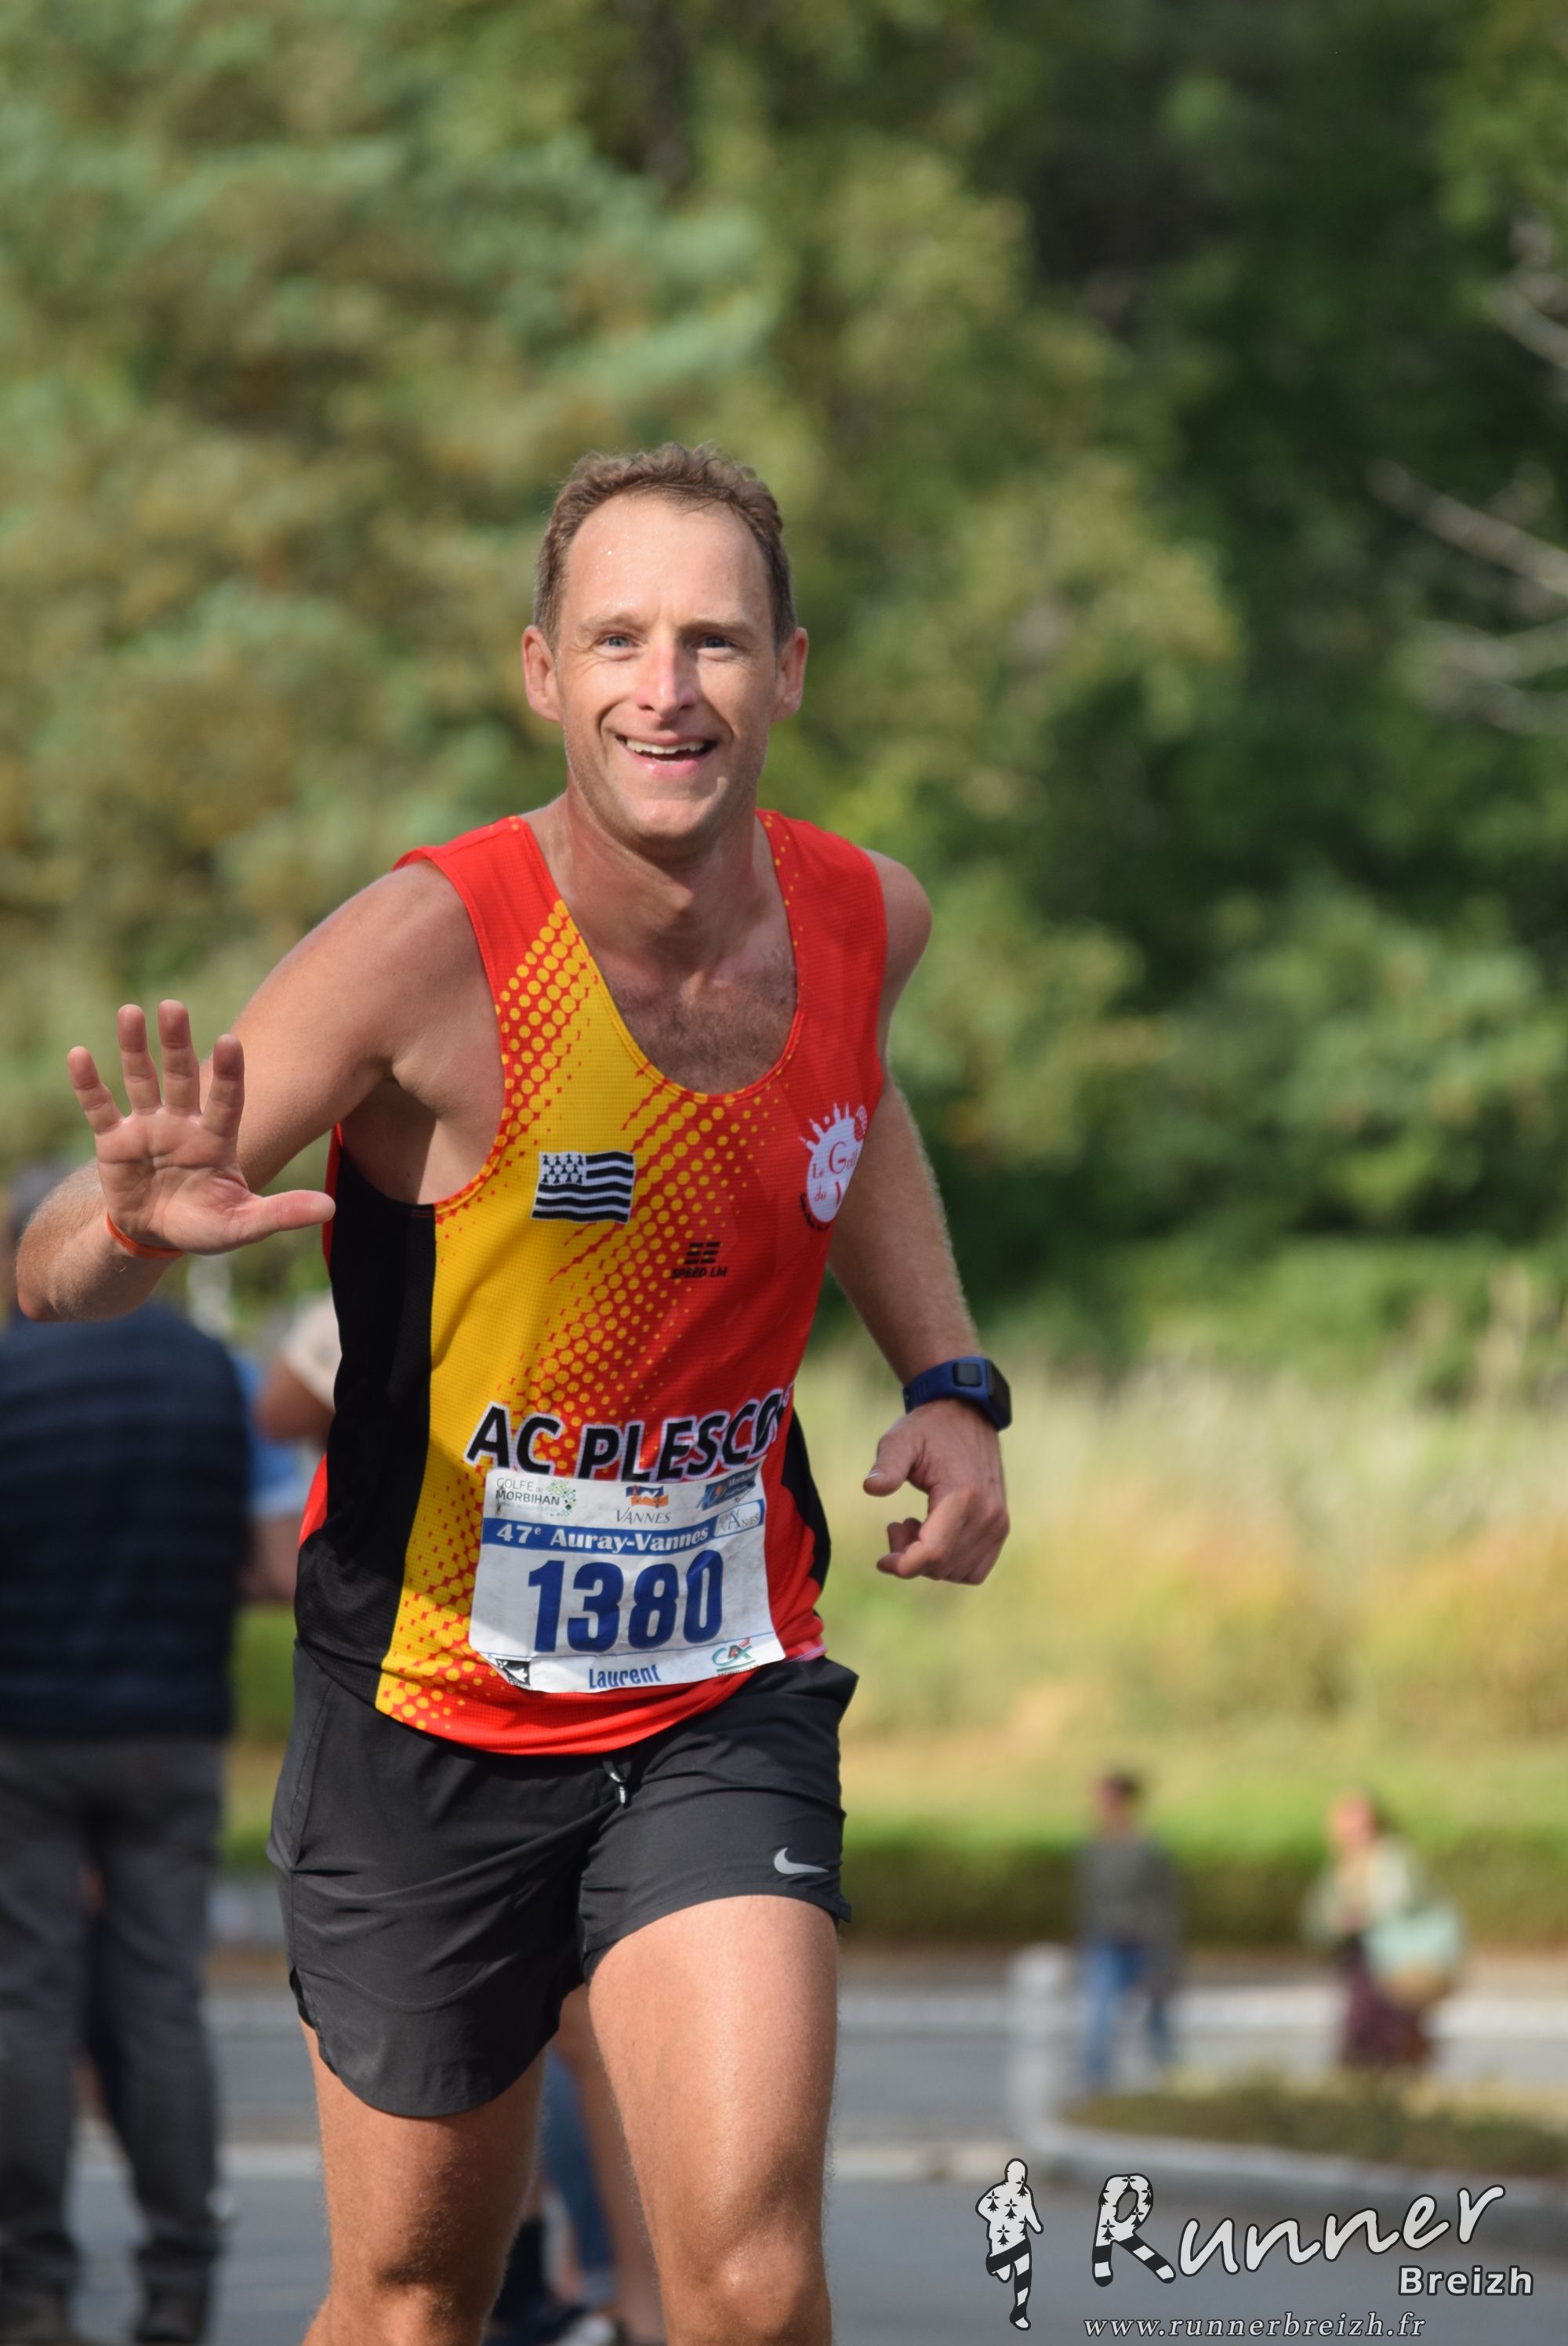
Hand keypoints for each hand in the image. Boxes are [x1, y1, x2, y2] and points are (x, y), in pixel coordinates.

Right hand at [68, 1000, 333, 1254]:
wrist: (157, 1237)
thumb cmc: (206, 1225)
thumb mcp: (244, 1224)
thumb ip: (282, 1213)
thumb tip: (329, 1208)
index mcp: (217, 1139)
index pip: (226, 1099)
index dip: (227, 1072)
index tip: (229, 1041)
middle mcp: (183, 1124)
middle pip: (181, 1077)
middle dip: (176, 1044)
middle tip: (174, 1007)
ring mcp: (147, 1128)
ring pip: (141, 1080)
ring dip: (133, 1048)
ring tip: (130, 1011)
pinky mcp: (114, 1141)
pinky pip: (100, 1108)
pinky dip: (88, 1084)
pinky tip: (79, 1054)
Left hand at [863, 1399, 1008, 1583]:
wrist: (968, 1416)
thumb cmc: (929, 1429)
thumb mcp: (900, 1439)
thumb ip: (887, 1464)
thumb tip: (872, 1487)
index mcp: (963, 1495)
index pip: (934, 1553)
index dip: (903, 1565)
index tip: (882, 1560)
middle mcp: (988, 1514)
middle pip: (941, 1566)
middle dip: (910, 1556)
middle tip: (897, 1525)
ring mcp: (998, 1523)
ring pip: (956, 1571)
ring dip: (928, 1560)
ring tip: (915, 1524)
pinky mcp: (1000, 1527)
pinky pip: (975, 1569)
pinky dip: (950, 1564)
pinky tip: (934, 1536)